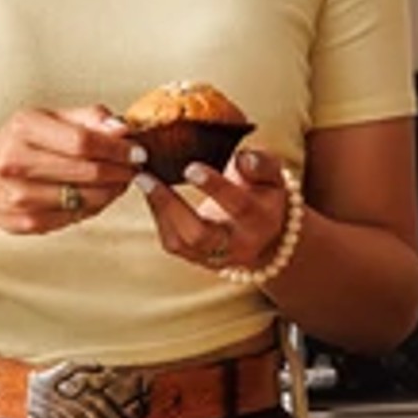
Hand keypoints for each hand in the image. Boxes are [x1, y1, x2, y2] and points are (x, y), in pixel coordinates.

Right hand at [0, 108, 135, 236]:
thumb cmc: (20, 145)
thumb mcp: (49, 119)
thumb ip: (88, 118)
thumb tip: (122, 127)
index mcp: (23, 128)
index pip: (83, 141)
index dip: (117, 149)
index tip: (137, 151)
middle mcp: (14, 161)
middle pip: (87, 172)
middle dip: (120, 171)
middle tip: (134, 168)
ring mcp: (17, 196)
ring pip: (85, 199)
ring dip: (111, 192)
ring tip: (118, 182)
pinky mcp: (24, 222)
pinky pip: (74, 217)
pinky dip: (93, 208)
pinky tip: (95, 197)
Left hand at [144, 146, 293, 273]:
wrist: (266, 236)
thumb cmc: (265, 195)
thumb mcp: (274, 177)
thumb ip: (262, 165)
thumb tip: (242, 158)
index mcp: (260, 220)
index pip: (239, 206)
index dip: (215, 187)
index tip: (191, 168)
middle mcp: (237, 244)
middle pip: (201, 235)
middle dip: (171, 205)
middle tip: (146, 177)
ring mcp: (215, 256)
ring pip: (180, 242)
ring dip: (158, 210)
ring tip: (143, 180)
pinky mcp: (197, 259)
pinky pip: (172, 243)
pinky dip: (158, 216)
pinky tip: (149, 192)